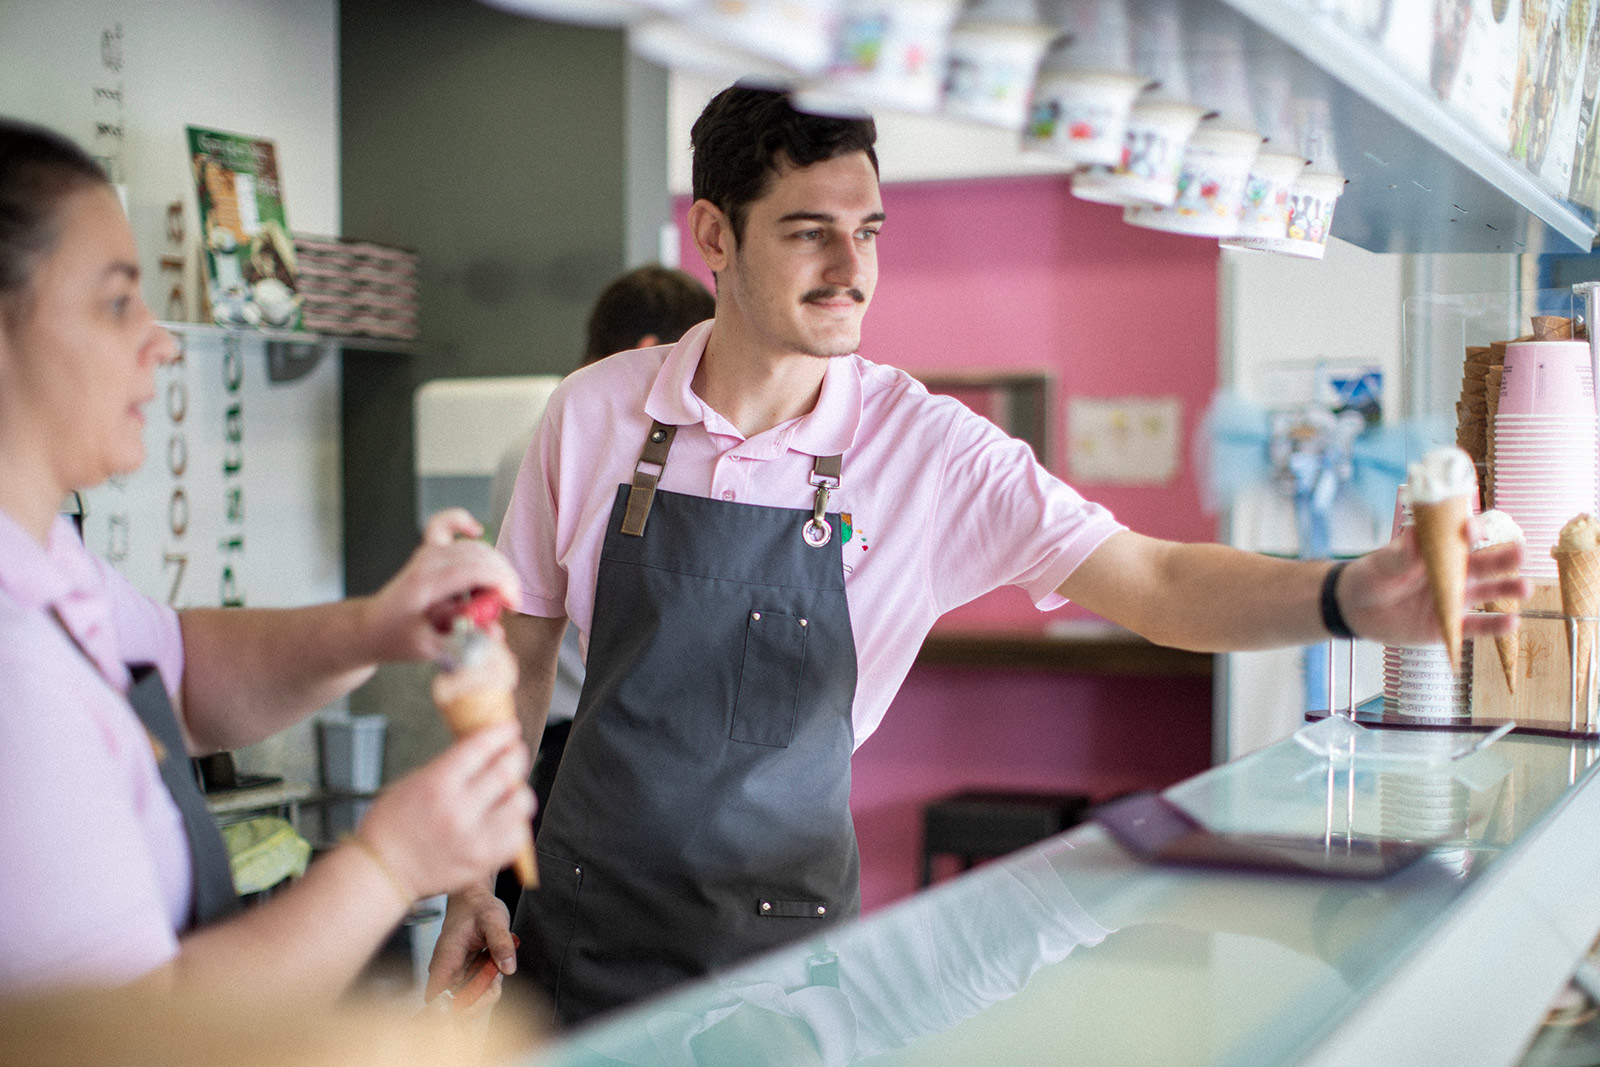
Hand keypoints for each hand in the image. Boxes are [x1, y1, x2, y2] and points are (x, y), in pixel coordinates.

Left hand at [357, 509, 520, 664]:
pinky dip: (462, 522)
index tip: (513, 606)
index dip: (503, 584)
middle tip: (509, 606)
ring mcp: (427, 552)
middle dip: (505, 579)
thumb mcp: (429, 649)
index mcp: (424, 586)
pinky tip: (475, 531)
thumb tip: (496, 633)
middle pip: (480, 556)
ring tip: (494, 595)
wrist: (372, 627)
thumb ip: (463, 642)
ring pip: (475, 547)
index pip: (474, 571)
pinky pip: (446, 523)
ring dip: (495, 567)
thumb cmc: (396, 639)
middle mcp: (426, 562)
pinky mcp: (427, 549)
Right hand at [357, 721, 532, 901]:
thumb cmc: (392, 825)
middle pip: (506, 772)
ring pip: (520, 803)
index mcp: (437, 785)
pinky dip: (517, 822)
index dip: (501, 733)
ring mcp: (474, 839)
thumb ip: (452, 765)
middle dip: (515, 755)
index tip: (509, 728)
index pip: (481, 748)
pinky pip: (518, 837)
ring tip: (512, 787)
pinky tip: (507, 816)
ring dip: (520, 789)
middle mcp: (458, 811)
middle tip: (514, 751)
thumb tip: (486, 747)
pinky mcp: (483, 861)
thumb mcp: (415, 781)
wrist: (383, 870)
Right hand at [426, 881, 518, 1003]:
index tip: (479, 1000)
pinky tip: (495, 968)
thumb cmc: (478, 905)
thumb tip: (508, 968)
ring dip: (485, 991)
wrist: (473, 898)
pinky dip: (486, 983)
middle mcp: (445, 967)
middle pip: (454, 1002)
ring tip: (497, 969)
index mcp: (446, 956)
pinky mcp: (461, 970)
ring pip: (465, 997)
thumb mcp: (495, 919)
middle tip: (496, 982)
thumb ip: (501, 942)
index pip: (438, 996)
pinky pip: (472, 987)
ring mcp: (453, 970)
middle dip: (479, 999)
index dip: (456, 1006)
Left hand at [1338, 519, 1531, 645]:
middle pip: (1483, 563)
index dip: (1469, 531)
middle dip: (1504, 557)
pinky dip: (1494, 626)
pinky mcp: (1449, 626)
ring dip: (1507, 590)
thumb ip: (1400, 555)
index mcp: (1438, 551)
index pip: (1460, 538)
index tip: (1472, 528)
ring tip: (1525, 587)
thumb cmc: (1372, 577)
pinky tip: (1512, 622)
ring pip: (1487, 593)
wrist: (1356, 609)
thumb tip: (1413, 535)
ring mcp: (1454, 599)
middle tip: (1521, 551)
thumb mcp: (1381, 564)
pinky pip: (1475, 627)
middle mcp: (1453, 573)